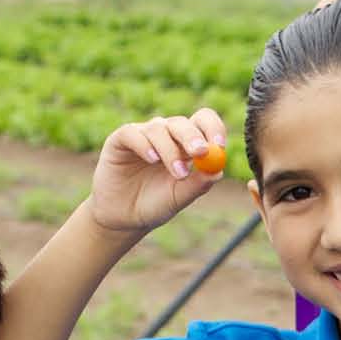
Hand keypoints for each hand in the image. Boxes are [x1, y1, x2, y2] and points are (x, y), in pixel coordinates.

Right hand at [89, 109, 229, 236]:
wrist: (123, 217)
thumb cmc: (155, 205)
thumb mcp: (179, 197)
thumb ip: (198, 184)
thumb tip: (219, 171)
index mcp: (185, 144)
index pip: (203, 122)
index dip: (213, 129)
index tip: (219, 146)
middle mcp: (166, 134)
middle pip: (182, 123)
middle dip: (193, 136)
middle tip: (201, 152)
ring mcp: (143, 134)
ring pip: (159, 129)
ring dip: (171, 150)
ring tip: (177, 174)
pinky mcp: (121, 139)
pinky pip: (134, 133)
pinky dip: (145, 145)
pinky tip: (152, 159)